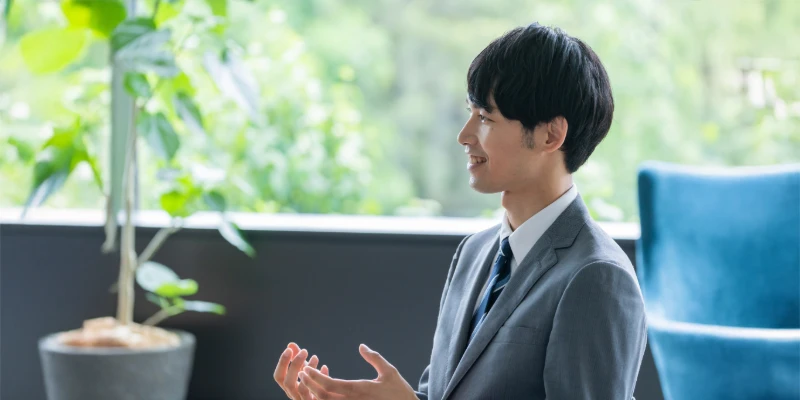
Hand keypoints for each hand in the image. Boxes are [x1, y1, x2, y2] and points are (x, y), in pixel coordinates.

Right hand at [274, 342, 329, 398]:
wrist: (327, 397)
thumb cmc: (314, 386)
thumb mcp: (305, 372)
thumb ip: (297, 360)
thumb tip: (290, 344)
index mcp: (289, 388)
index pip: (279, 377)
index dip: (282, 363)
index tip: (289, 349)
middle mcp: (294, 396)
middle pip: (288, 383)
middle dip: (295, 365)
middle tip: (304, 351)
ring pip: (302, 389)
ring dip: (308, 371)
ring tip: (315, 357)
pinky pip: (318, 394)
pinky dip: (320, 379)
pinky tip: (324, 367)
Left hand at [298, 344, 417, 399]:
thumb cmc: (399, 393)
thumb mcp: (389, 372)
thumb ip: (374, 358)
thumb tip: (361, 346)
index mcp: (359, 390)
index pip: (330, 385)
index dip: (315, 377)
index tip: (306, 369)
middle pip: (323, 396)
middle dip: (309, 385)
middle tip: (301, 375)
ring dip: (314, 395)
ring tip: (307, 383)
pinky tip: (322, 394)